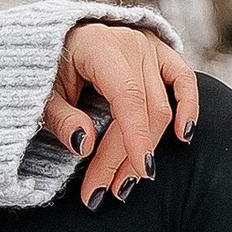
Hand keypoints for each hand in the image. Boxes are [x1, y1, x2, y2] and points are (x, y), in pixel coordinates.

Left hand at [43, 22, 197, 206]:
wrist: (56, 39)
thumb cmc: (47, 68)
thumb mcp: (43, 94)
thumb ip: (62, 119)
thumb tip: (85, 147)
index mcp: (100, 46)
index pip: (128, 96)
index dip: (134, 136)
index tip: (138, 172)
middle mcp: (131, 43)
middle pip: (146, 109)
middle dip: (126, 156)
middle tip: (104, 191)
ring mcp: (149, 47)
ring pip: (164, 105)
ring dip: (149, 147)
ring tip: (126, 182)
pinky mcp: (161, 53)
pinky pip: (184, 81)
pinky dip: (188, 107)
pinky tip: (184, 136)